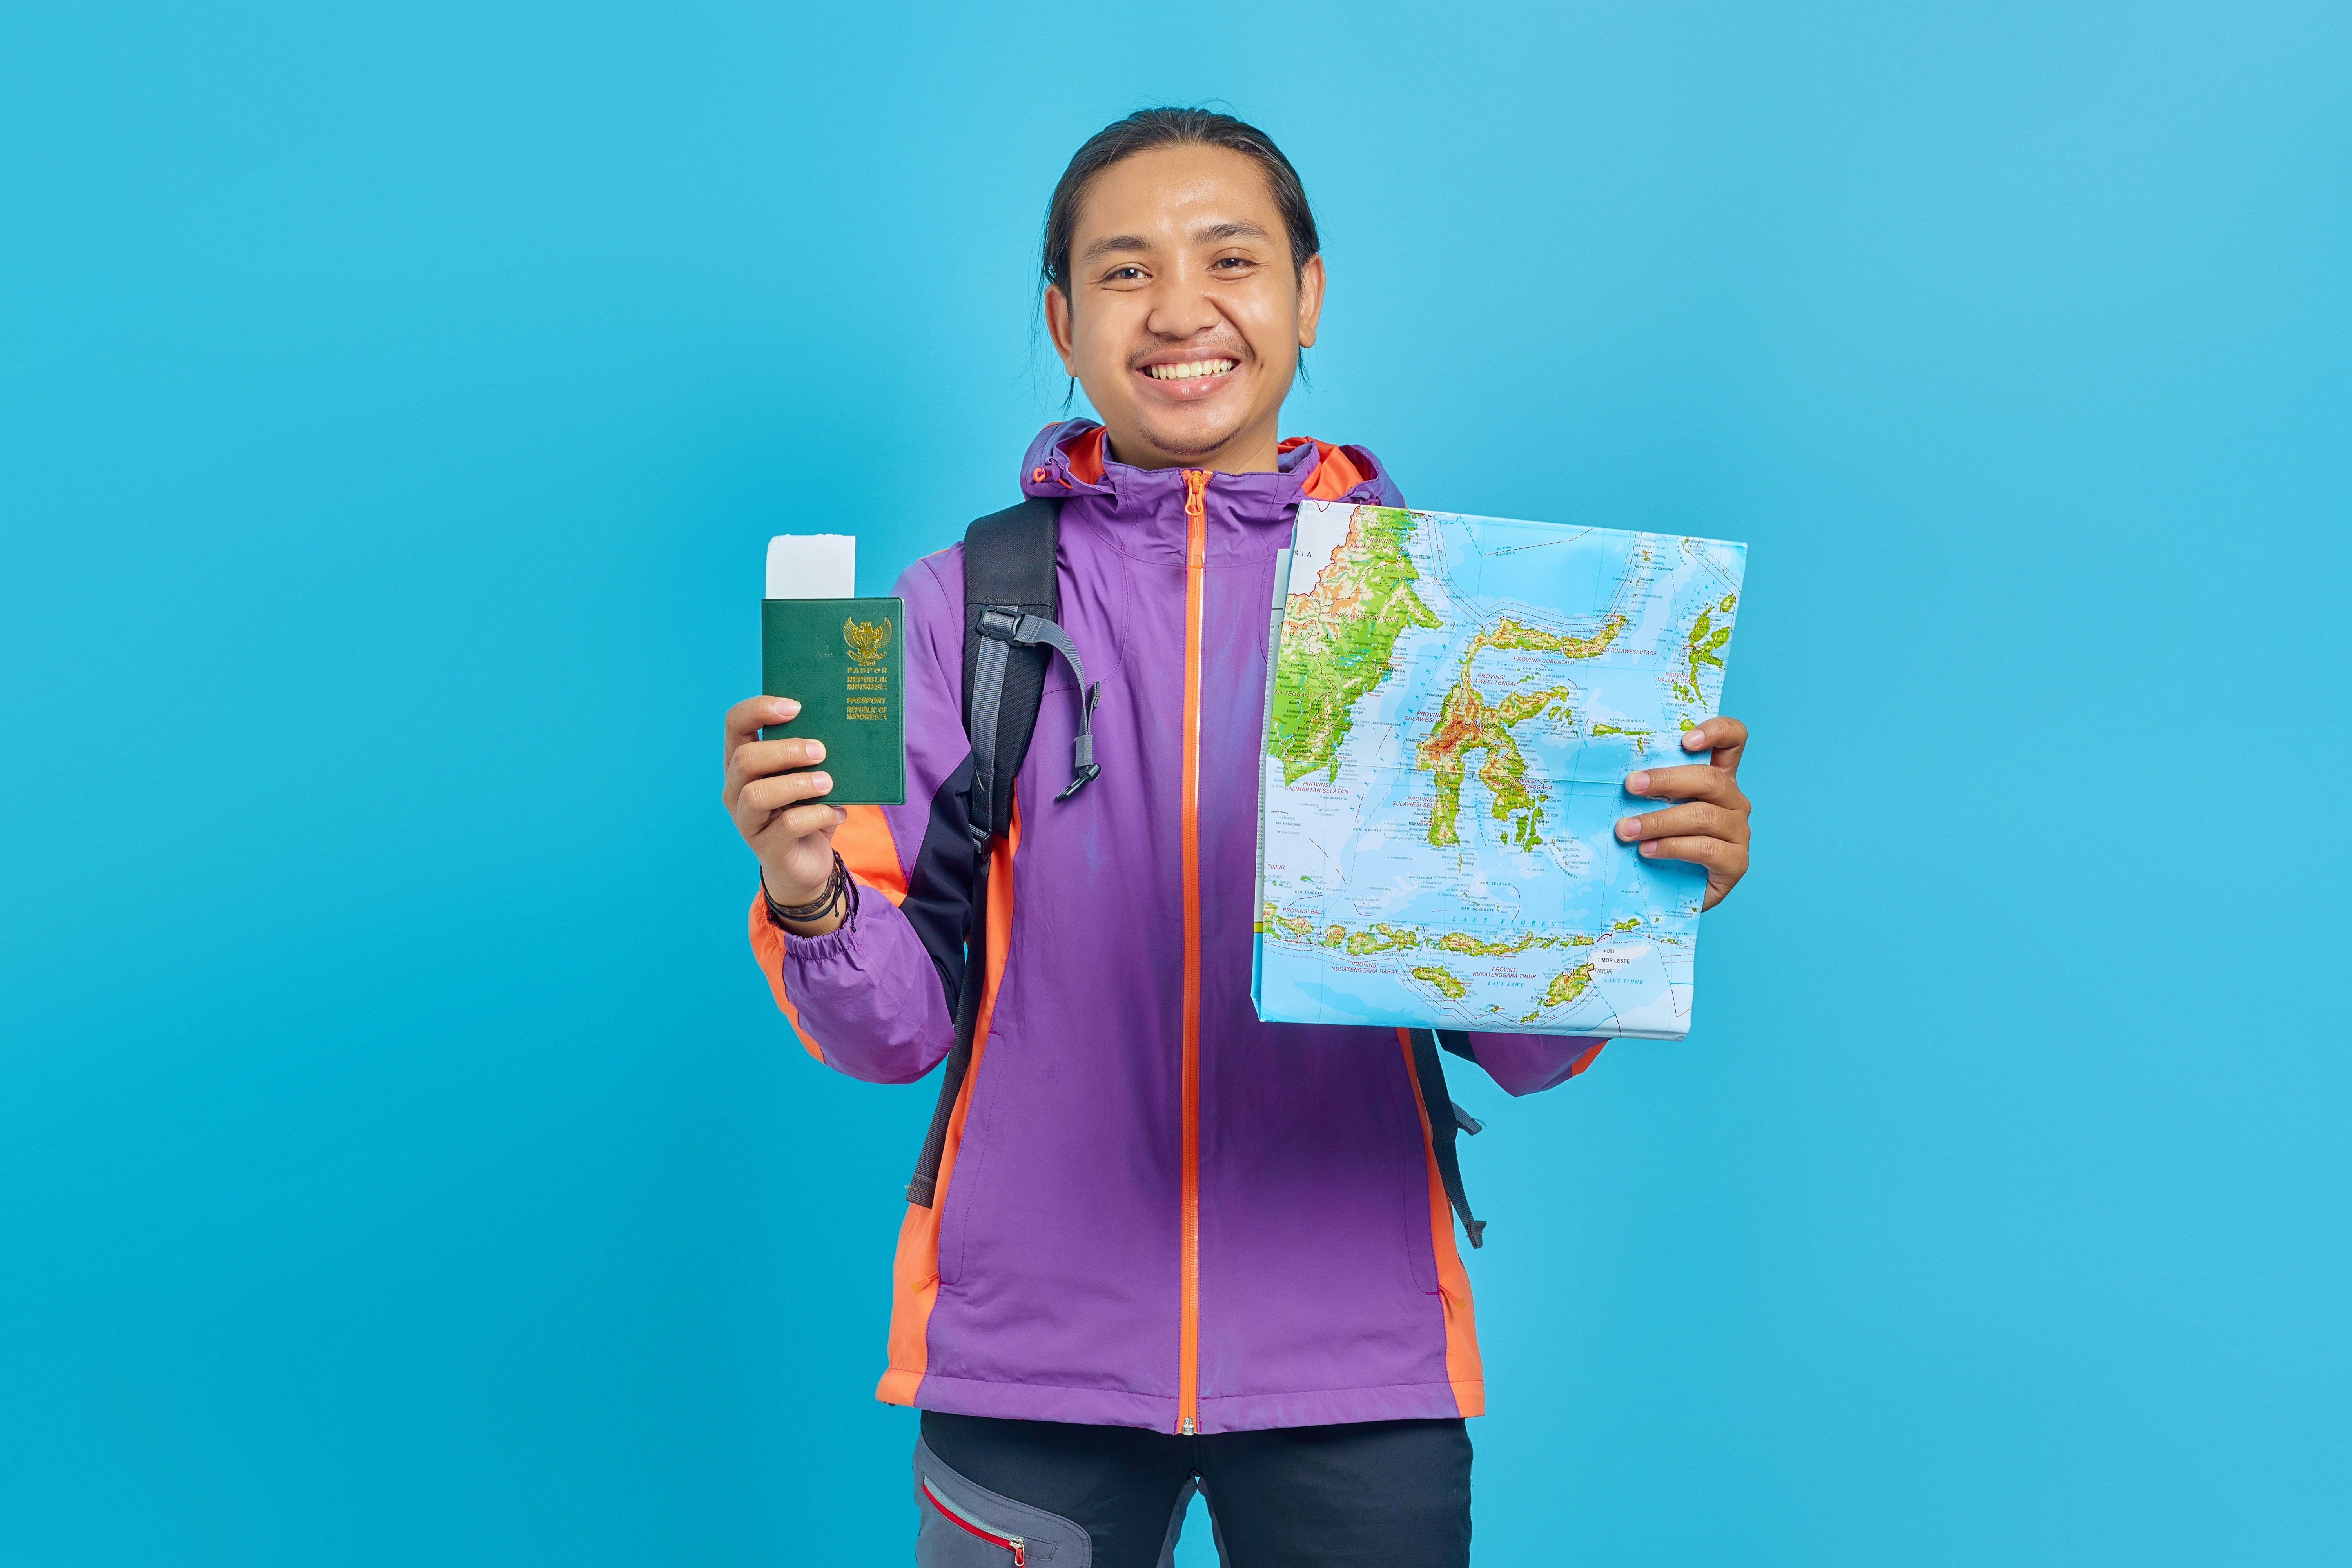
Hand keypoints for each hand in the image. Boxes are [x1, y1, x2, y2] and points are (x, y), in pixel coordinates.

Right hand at [723, 695, 845, 926]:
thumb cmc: (806, 808)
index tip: (796, 707)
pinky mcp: (766, 849)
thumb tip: (840, 725)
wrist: (807, 863)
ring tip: (828, 783)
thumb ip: (810, 753)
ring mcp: (746, 822)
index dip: (759, 709)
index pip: (734, 724)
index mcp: (743, 763)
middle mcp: (736, 790)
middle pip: (745, 759)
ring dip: (797, 784)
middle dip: (786, 750)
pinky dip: (817, 815)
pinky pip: (787, 826)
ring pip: (757, 795)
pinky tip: (838, 812)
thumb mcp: (806, 776)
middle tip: (821, 751)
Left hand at [1615, 716, 1750, 910]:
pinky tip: (1647, 850)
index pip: (1733, 740)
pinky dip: (1672, 847)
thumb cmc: (1657, 841)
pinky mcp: (1736, 863)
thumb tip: (1610, 773)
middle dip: (1666, 780)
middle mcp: (1734, 801)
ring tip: (1625, 830)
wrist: (1669, 894)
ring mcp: (1739, 832)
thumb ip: (1647, 789)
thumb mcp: (1652, 808)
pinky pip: (1705, 849)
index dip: (1717, 731)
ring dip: (1658, 821)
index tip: (1684, 739)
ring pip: (1703, 816)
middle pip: (1709, 779)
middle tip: (1630, 786)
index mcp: (1718, 778)